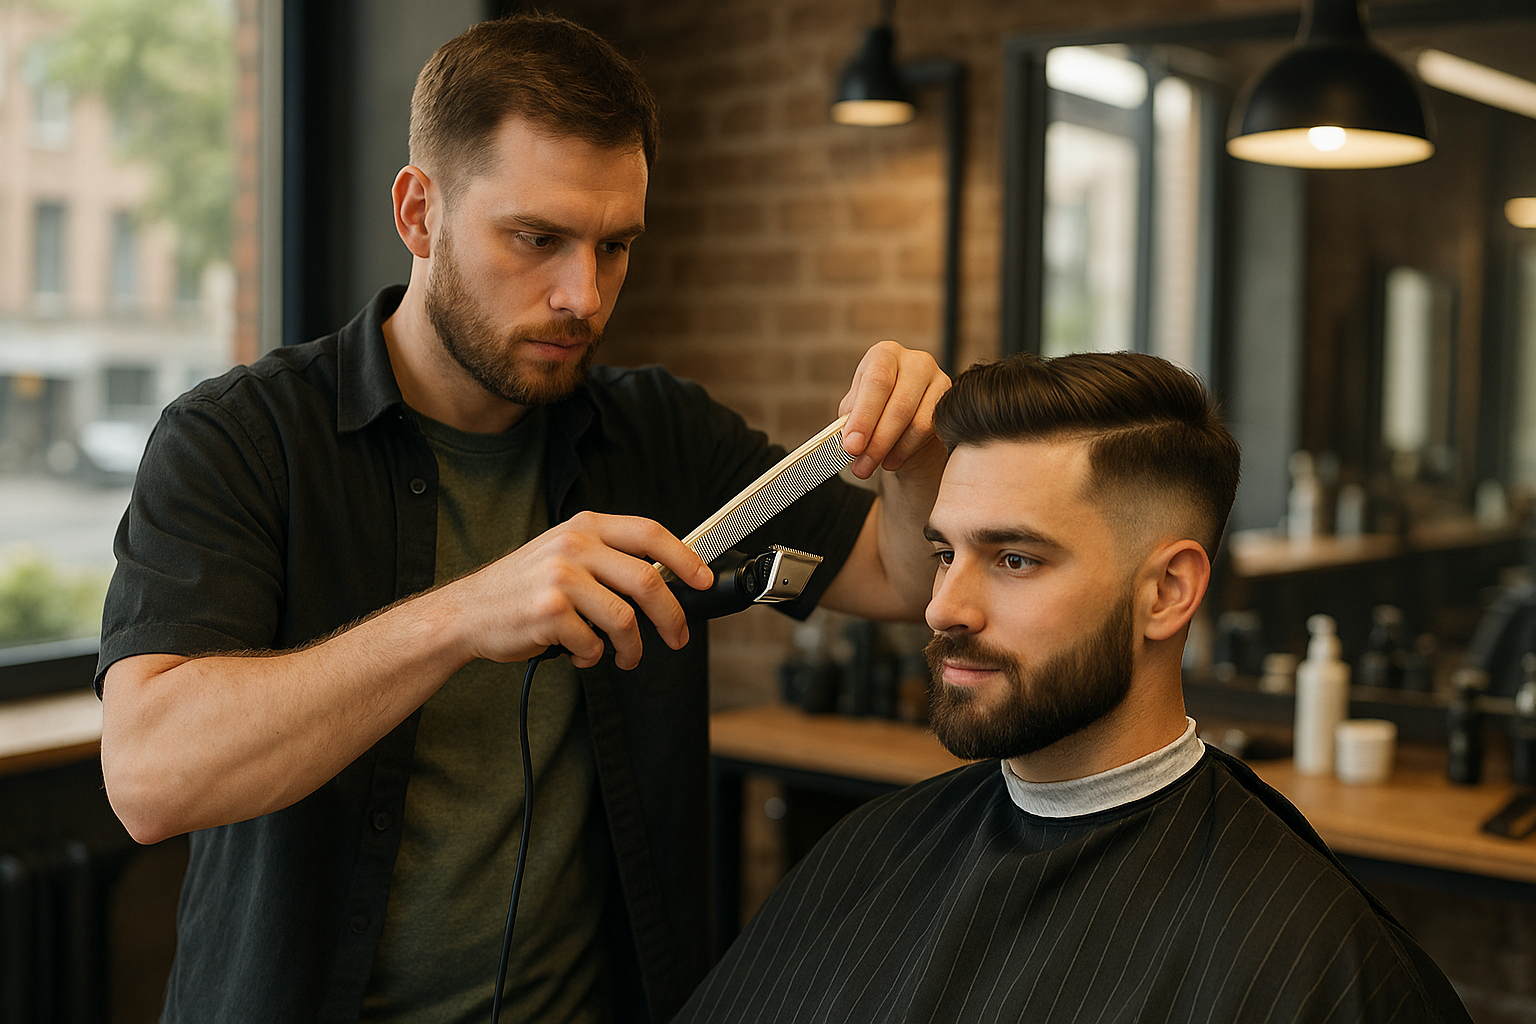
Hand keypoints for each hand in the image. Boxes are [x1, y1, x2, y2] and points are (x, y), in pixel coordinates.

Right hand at [449, 511, 711, 670]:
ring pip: (625, 619)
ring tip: (623, 657)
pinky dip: (593, 657)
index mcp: (585, 527)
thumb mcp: (563, 554)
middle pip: (647, 581)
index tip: (702, 580)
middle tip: (677, 637)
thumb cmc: (522, 588)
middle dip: (672, 617)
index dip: (684, 558)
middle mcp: (574, 545)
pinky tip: (578, 654)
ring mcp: (560, 578)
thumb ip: (607, 558)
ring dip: (632, 648)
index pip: (650, 533)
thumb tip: (664, 581)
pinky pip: (593, 643)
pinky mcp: (549, 612)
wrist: (467, 612)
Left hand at [837, 340, 950, 478]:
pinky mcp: (951, 403)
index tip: (852, 446)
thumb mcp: (855, 409)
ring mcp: (938, 380)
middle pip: (899, 405)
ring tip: (871, 466)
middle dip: (876, 442)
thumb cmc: (874, 407)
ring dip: (890, 451)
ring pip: (917, 423)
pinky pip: (930, 432)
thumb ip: (850, 421)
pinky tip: (890, 461)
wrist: (904, 414)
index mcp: (884, 354)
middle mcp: (914, 361)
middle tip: (860, 467)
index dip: (864, 417)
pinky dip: (906, 451)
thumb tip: (850, 443)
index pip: (876, 382)